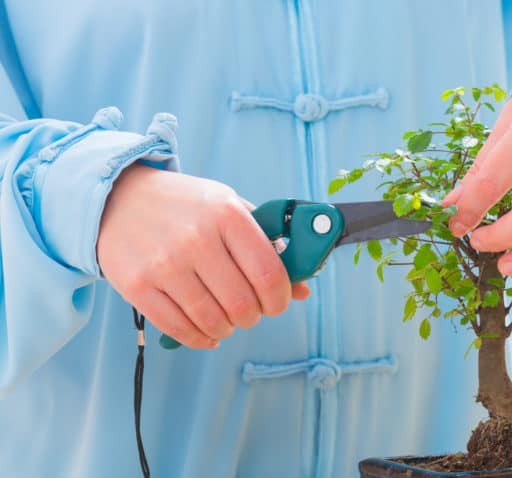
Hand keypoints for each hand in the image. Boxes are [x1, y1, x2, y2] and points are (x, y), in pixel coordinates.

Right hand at [97, 164, 310, 348]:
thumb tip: (302, 288)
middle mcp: (196, 239)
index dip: (280, 298)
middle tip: (249, 311)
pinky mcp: (137, 286)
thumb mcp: (230, 207)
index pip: (269, 274)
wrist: (118, 198)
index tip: (278, 302)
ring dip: (227, 328)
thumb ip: (268, 244)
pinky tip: (207, 332)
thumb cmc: (185, 206)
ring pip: (212, 321)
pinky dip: (200, 338)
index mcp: (227, 215)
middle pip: (242, 304)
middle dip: (254, 316)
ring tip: (226, 319)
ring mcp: (164, 264)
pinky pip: (178, 329)